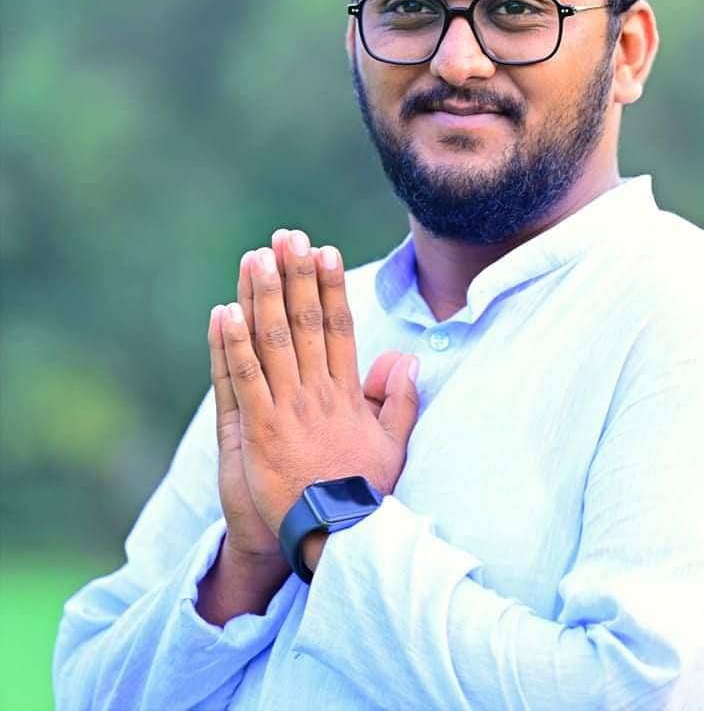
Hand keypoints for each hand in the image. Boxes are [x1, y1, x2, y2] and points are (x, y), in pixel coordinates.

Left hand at [214, 229, 419, 535]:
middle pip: (305, 323)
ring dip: (264, 297)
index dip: (331, 288)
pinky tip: (225, 312)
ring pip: (273, 342)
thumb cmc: (362, 493)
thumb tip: (409, 360)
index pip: (339, 328)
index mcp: (348, 393)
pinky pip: (243, 379)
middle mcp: (317, 393)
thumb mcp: (392, 445)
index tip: (325, 253)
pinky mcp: (259, 430)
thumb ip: (400, 400)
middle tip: (289, 237)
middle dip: (296, 276)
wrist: (336, 536)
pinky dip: (232, 345)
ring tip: (257, 258)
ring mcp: (287, 409)